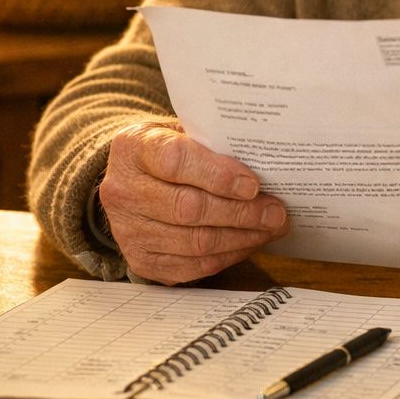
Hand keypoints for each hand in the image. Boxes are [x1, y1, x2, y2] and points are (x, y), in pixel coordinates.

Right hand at [99, 121, 289, 283]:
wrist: (131, 179)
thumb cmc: (169, 151)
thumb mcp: (183, 132)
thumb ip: (214, 144)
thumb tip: (266, 166)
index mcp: (133, 149)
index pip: (176, 162)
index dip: (219, 175)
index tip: (253, 184)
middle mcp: (123, 192)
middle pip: (189, 208)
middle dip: (241, 212)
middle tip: (276, 212)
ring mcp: (128, 231)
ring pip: (195, 242)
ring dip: (241, 237)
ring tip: (271, 227)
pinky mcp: (142, 261)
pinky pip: (193, 266)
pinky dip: (229, 256)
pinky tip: (250, 242)